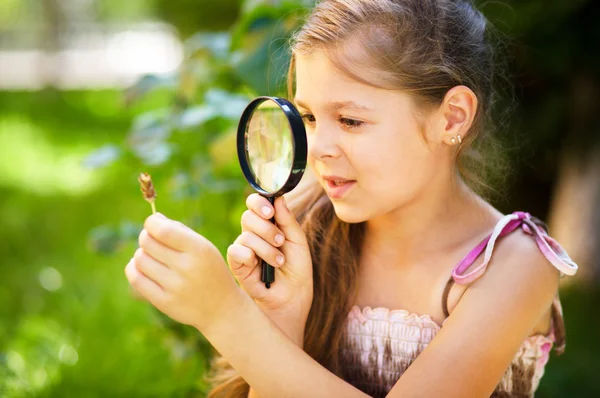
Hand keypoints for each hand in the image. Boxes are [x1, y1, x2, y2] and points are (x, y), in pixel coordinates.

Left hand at [125, 213, 240, 331]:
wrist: (222, 309)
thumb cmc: (210, 271)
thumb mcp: (205, 247)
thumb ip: (180, 231)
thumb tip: (153, 219)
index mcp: (199, 250)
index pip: (162, 230)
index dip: (151, 223)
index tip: (152, 223)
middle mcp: (187, 268)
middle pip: (147, 243)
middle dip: (146, 237)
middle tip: (152, 240)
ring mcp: (174, 287)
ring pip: (139, 259)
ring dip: (142, 254)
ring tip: (153, 257)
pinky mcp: (164, 302)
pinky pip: (136, 279)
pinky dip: (134, 268)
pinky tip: (142, 267)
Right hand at [227, 194, 312, 345]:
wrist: (292, 298)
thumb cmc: (296, 270)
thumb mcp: (297, 242)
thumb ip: (288, 220)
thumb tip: (279, 198)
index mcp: (268, 225)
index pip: (255, 204)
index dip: (259, 202)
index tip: (270, 210)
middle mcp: (253, 234)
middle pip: (248, 216)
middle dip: (267, 228)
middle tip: (280, 241)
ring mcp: (244, 249)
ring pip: (246, 235)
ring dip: (266, 248)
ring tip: (278, 261)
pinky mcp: (237, 264)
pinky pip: (236, 251)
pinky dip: (249, 255)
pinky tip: (260, 266)